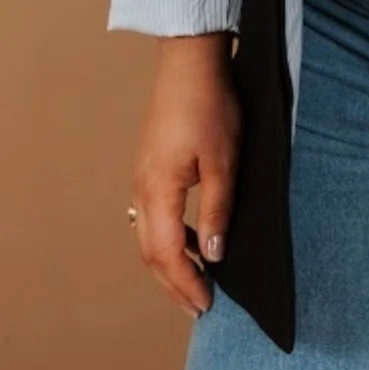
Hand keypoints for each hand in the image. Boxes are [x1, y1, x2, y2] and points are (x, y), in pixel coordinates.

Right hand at [130, 34, 241, 318]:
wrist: (191, 62)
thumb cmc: (210, 106)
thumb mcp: (225, 162)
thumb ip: (218, 211)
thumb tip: (215, 255)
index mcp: (159, 190)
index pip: (167, 254)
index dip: (186, 284)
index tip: (206, 305)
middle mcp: (143, 188)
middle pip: (151, 252)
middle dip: (174, 284)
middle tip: (199, 307)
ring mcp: (142, 177)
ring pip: (149, 236)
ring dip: (170, 263)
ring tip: (196, 282)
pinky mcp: (150, 167)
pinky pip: (153, 216)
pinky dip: (169, 239)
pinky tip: (193, 241)